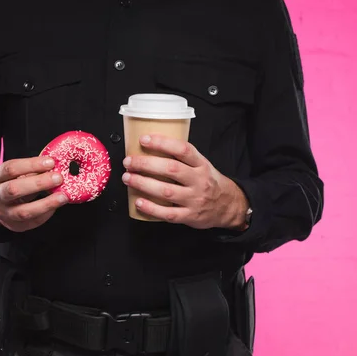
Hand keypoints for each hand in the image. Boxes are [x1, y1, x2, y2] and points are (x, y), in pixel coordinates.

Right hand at [0, 156, 67, 231]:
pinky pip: (32, 222)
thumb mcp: (16, 174)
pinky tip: (56, 205)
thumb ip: (32, 171)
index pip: (11, 169)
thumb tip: (53, 166)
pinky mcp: (14, 226)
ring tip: (63, 196)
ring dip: (46, 203)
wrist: (0, 205)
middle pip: (14, 190)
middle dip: (38, 183)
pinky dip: (46, 213)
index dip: (31, 165)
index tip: (51, 162)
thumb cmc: (12, 183)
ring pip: (23, 211)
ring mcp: (3, 213)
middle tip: (58, 178)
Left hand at [122, 135, 248, 229]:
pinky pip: (168, 214)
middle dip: (146, 164)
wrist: (228, 206)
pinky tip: (138, 202)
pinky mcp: (190, 216)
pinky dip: (151, 208)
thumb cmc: (209, 182)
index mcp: (201, 165)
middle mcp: (199, 181)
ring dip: (143, 184)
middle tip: (129, 162)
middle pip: (170, 169)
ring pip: (166, 191)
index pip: (183, 149)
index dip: (162, 143)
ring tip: (128, 178)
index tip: (144, 140)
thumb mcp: (202, 165)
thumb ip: (182, 158)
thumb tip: (152, 146)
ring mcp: (194, 199)